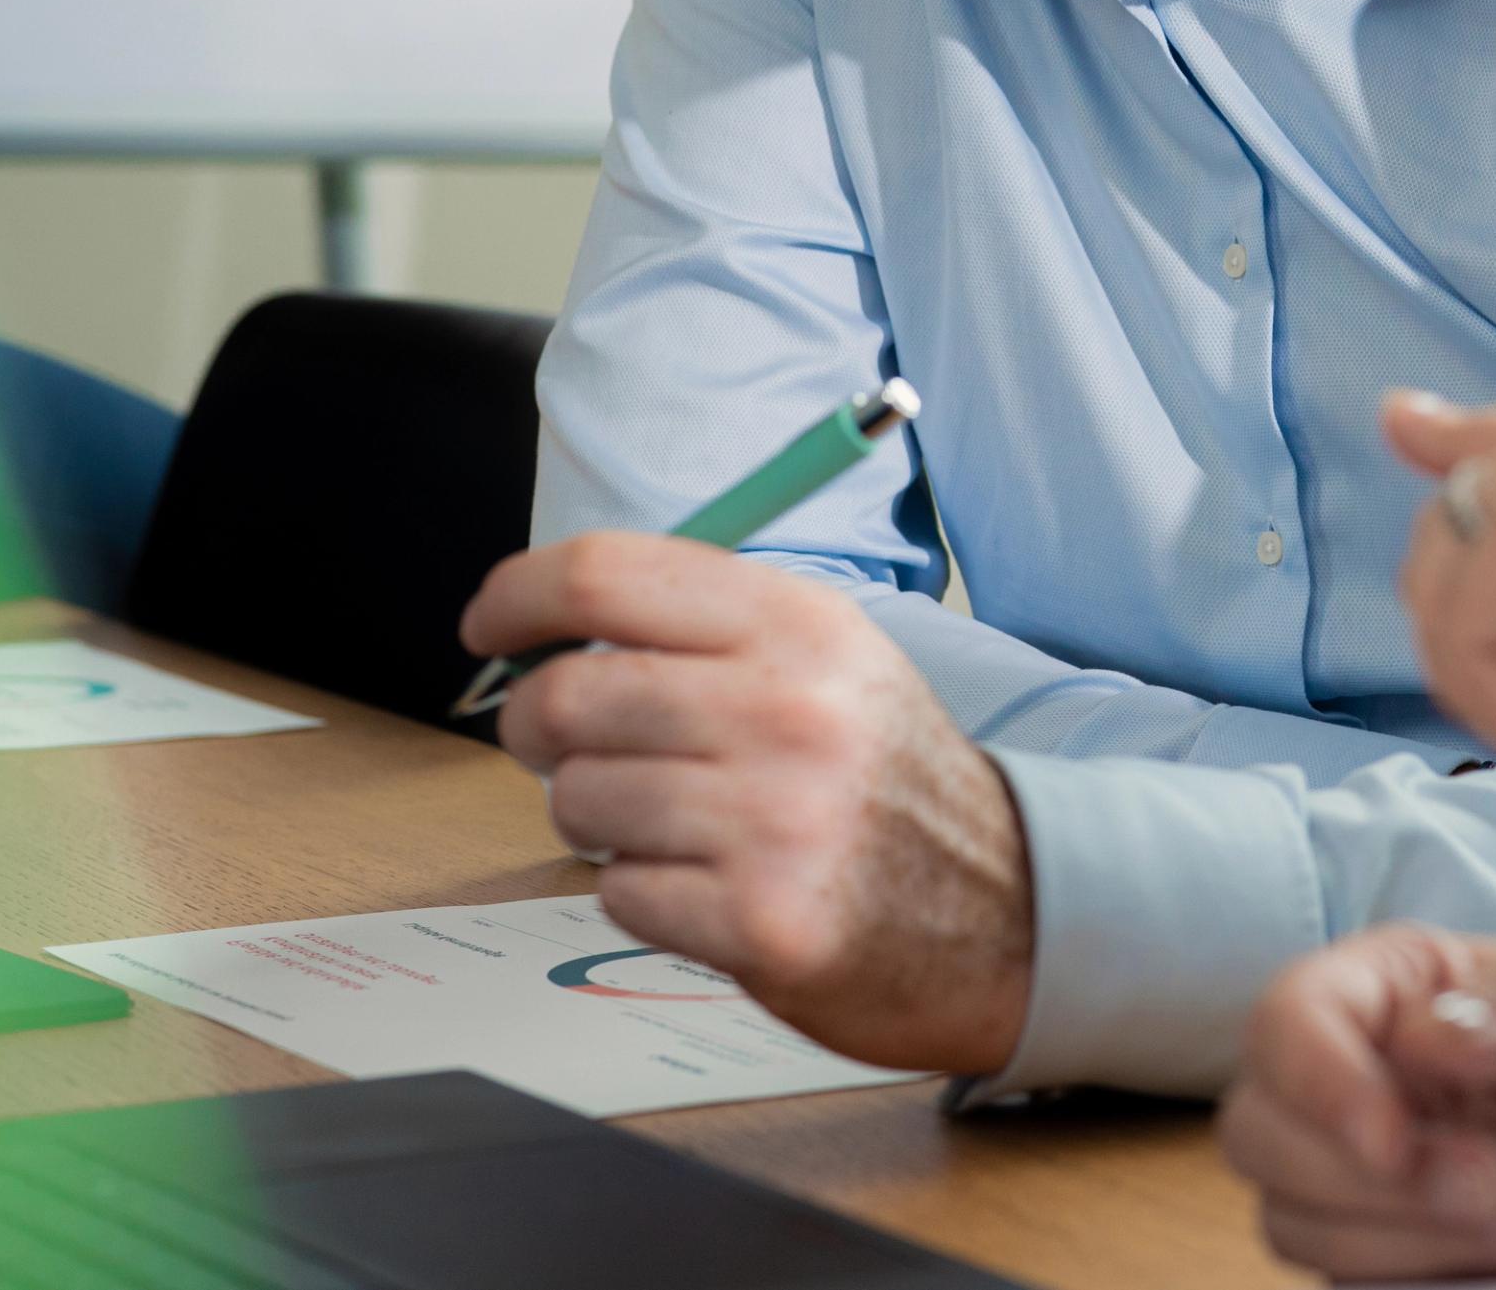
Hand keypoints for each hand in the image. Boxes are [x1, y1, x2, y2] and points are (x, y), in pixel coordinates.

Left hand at [460, 532, 1035, 1071]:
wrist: (1006, 909)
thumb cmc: (884, 779)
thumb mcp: (826, 658)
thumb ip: (703, 626)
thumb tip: (545, 623)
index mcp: (799, 624)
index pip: (604, 576)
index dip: (516, 596)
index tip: (489, 625)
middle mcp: (788, 708)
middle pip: (565, 696)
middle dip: (536, 729)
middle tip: (568, 747)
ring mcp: (775, 818)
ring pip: (576, 800)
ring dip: (599, 820)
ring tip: (675, 824)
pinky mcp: (759, 919)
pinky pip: (616, 891)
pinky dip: (644, 893)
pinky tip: (711, 884)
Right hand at [1221, 920, 1495, 1279]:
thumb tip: (1436, 1035)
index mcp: (1399, 984)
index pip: (1289, 1017)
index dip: (1320, 1085)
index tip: (1395, 1143)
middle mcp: (1360, 1072)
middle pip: (1262, 1133)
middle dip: (1381, 1182)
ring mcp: (1361, 1169)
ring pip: (1292, 1222)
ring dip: (1418, 1241)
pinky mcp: (1385, 1249)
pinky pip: (1346, 1283)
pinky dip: (1434, 1281)